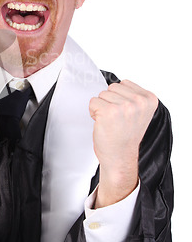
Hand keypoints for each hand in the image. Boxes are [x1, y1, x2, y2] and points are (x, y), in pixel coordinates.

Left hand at [89, 80, 157, 207]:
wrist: (120, 158)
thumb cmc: (126, 135)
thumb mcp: (139, 112)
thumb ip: (132, 96)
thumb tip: (115, 83)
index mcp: (149, 99)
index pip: (124, 83)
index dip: (120, 98)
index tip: (125, 115)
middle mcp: (139, 102)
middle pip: (112, 87)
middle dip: (110, 102)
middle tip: (117, 120)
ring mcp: (124, 106)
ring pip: (102, 94)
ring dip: (102, 107)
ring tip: (111, 122)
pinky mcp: (108, 111)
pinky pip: (93, 102)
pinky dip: (94, 113)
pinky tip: (103, 124)